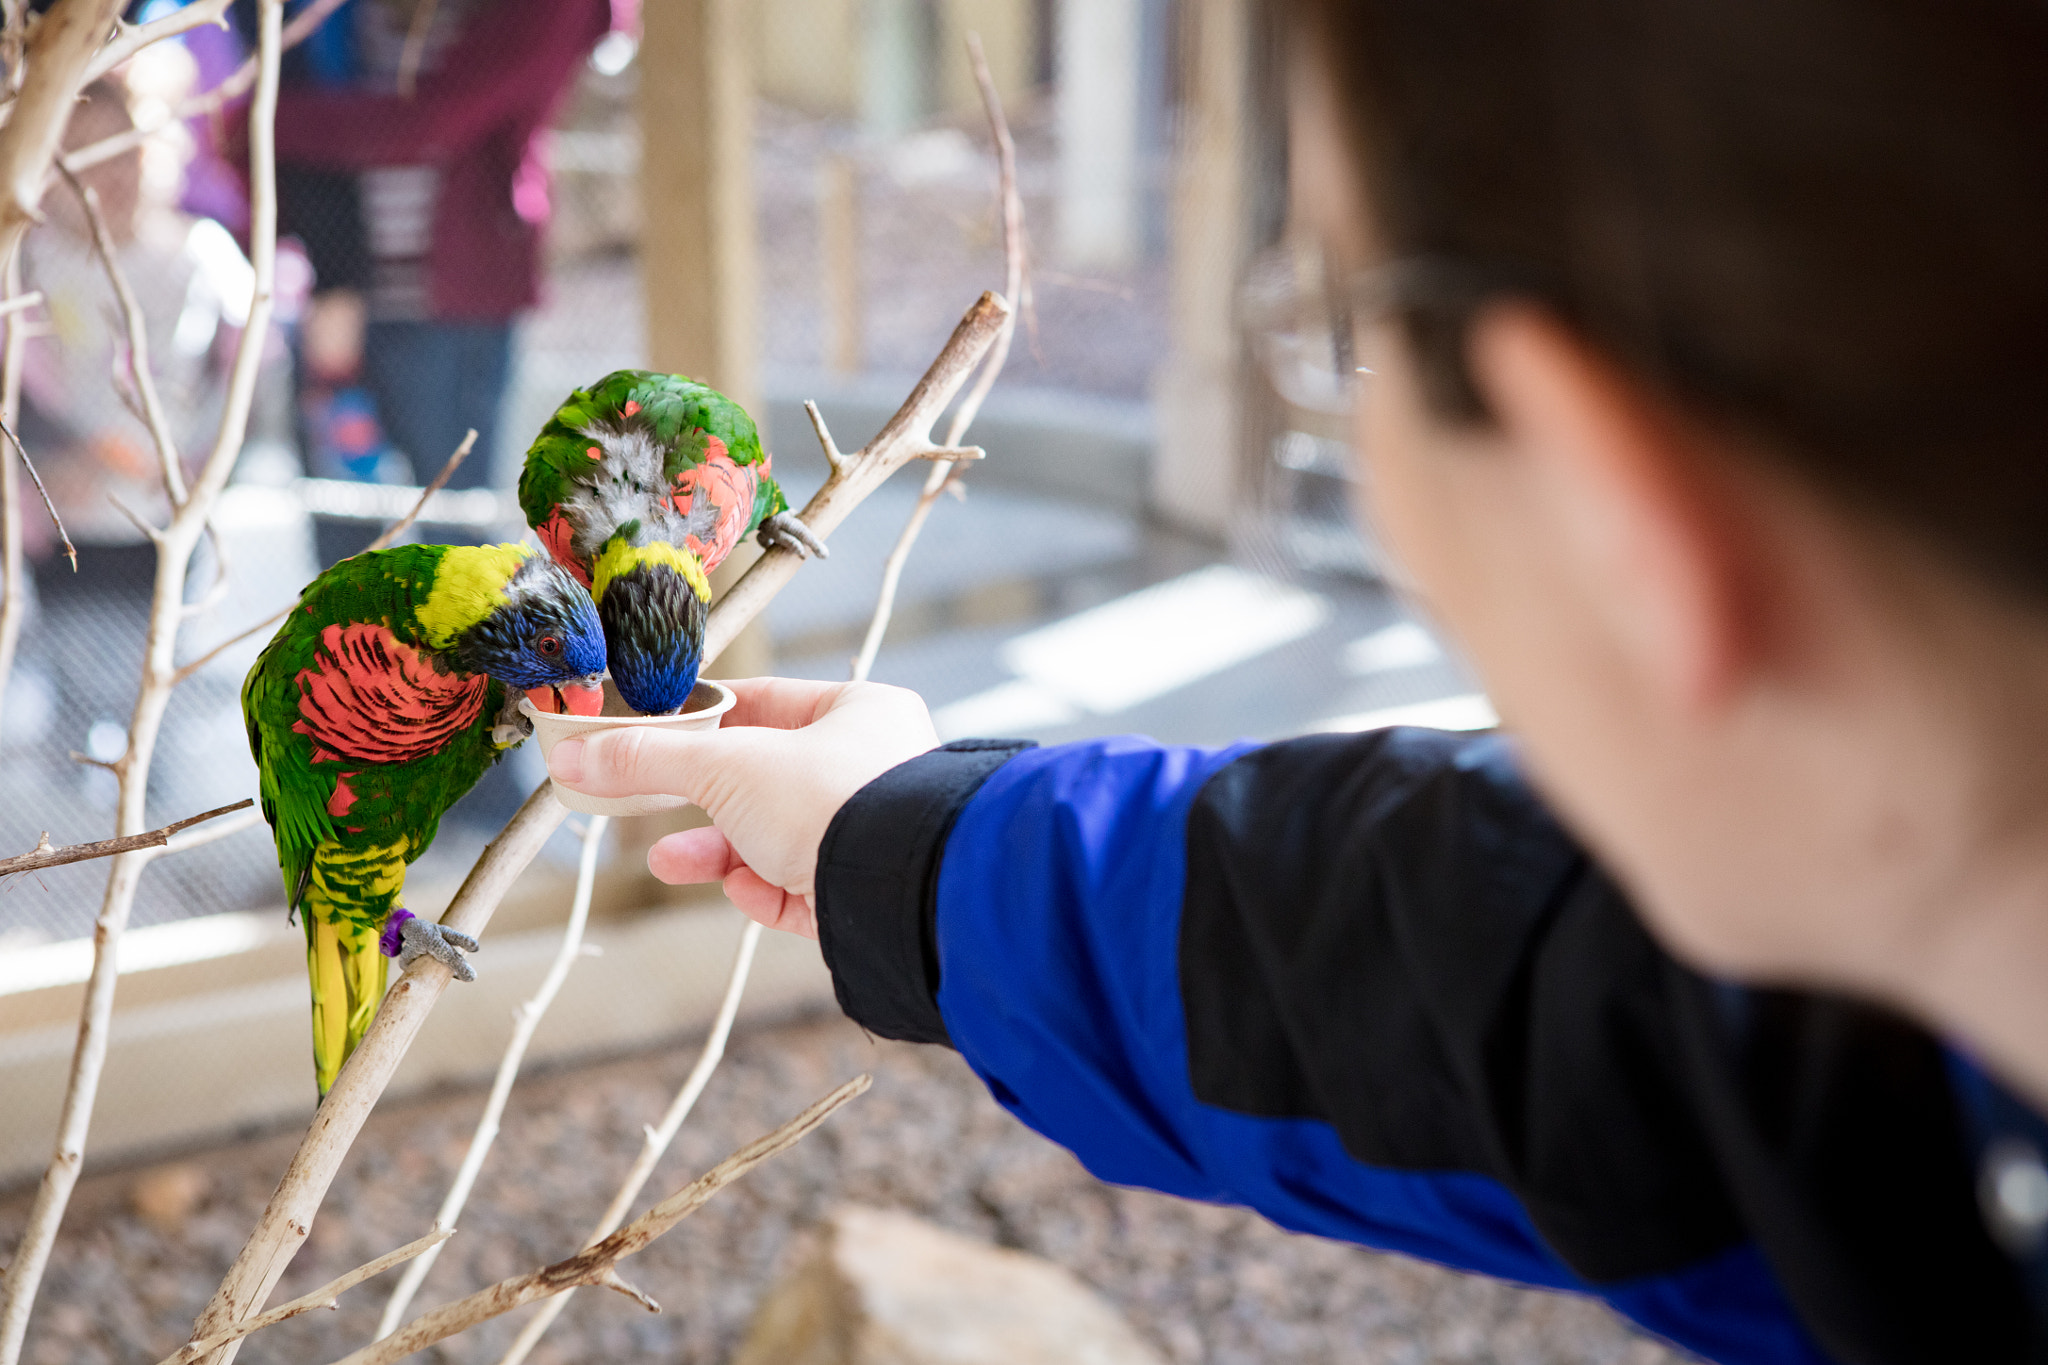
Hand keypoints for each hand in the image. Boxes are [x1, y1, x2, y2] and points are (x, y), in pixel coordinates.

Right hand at [545, 678, 938, 937]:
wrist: (898, 889)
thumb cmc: (836, 800)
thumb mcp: (726, 767)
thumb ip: (648, 759)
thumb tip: (576, 756)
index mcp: (859, 714)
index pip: (768, 704)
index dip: (706, 717)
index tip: (654, 729)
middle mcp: (873, 771)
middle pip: (764, 779)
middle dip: (700, 798)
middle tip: (645, 800)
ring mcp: (869, 835)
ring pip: (775, 839)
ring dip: (718, 852)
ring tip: (669, 862)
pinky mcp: (862, 894)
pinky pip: (798, 889)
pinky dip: (762, 891)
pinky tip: (744, 890)